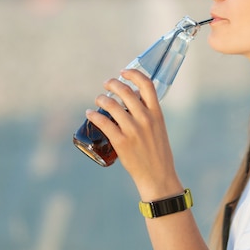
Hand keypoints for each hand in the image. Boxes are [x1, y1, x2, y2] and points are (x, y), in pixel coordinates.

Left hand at [86, 69, 182, 199]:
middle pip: (125, 91)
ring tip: (98, 100)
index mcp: (157, 113)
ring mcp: (133, 130)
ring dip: (101, 98)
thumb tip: (132, 100)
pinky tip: (89, 114)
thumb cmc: (158, 153)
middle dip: (112, 84)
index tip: (124, 72)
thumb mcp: (159, 128)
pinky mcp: (121, 142)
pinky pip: (103, 123)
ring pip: (111, 105)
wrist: (158, 176)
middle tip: (106, 84)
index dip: (134, 74)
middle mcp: (145, 119)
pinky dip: (93, 115)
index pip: (147, 85)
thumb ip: (148, 114)